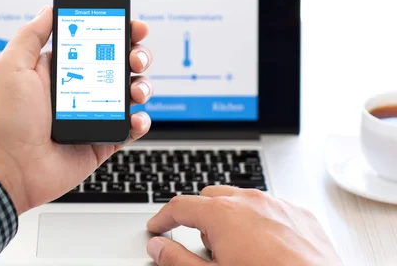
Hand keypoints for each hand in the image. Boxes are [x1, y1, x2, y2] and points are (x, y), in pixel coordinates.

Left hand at [0, 5, 152, 213]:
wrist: (11, 168)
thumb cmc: (6, 119)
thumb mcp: (11, 66)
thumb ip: (31, 34)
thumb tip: (49, 9)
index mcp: (61, 70)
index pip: (96, 43)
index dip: (118, 32)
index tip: (133, 27)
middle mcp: (80, 89)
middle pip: (120, 65)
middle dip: (136, 56)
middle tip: (135, 59)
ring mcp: (94, 114)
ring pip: (130, 93)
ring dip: (142, 86)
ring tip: (135, 92)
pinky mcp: (102, 140)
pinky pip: (131, 128)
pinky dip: (140, 121)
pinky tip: (134, 118)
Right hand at [146, 186, 341, 265]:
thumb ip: (178, 260)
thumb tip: (158, 247)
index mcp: (223, 214)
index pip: (180, 206)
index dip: (163, 218)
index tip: (157, 228)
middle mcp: (249, 201)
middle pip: (210, 199)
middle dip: (201, 219)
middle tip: (205, 249)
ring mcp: (278, 205)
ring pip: (241, 200)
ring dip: (231, 218)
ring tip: (238, 252)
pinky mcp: (300, 214)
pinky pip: (270, 208)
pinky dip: (259, 221)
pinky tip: (266, 249)